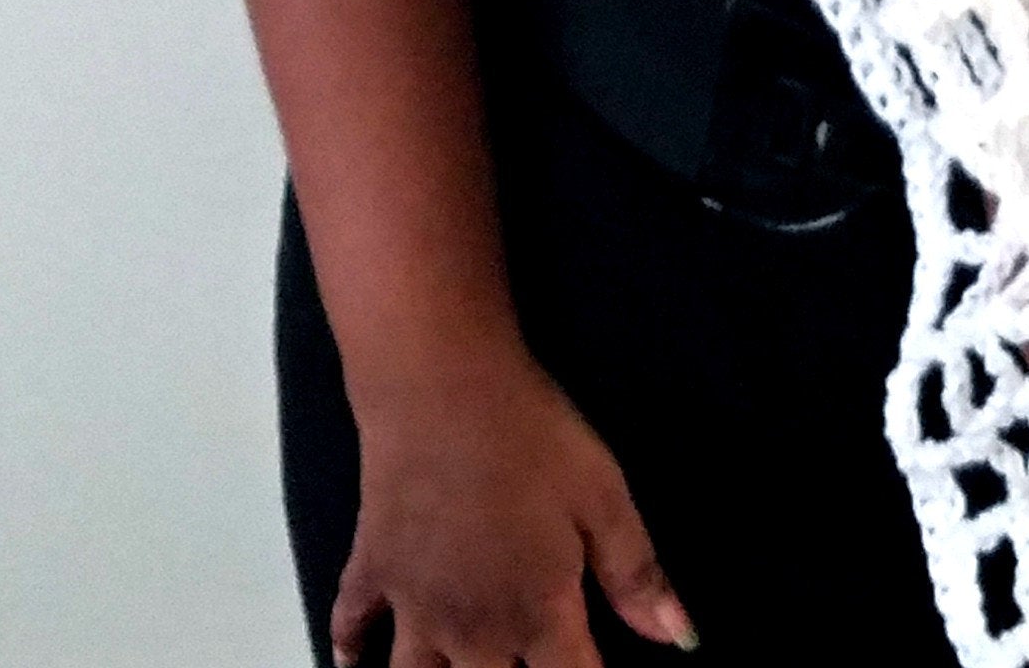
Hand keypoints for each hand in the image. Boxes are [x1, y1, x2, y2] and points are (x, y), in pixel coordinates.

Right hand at [331, 344, 697, 663]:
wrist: (441, 388)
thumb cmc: (534, 437)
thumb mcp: (603, 495)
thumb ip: (636, 573)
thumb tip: (679, 640)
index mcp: (537, 616)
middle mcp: (471, 631)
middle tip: (523, 664)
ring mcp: (412, 606)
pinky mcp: (369, 569)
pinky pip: (350, 629)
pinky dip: (349, 652)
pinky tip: (354, 662)